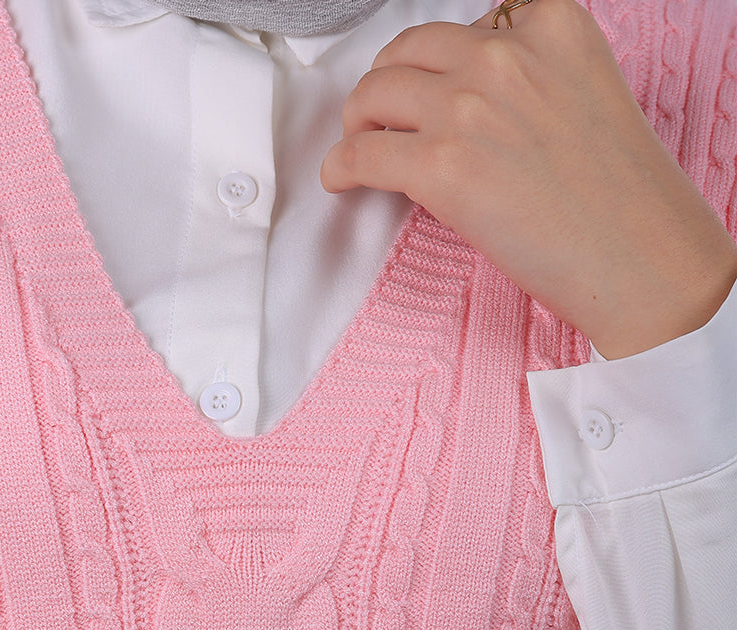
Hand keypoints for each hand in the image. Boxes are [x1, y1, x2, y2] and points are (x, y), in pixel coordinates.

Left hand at [320, 0, 736, 357]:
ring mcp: (467, 108)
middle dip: (389, 84)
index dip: (440, 61)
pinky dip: (341, 166)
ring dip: (358, 121)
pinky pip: (362, 155)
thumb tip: (468, 97)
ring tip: (360, 144)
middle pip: (409, 51)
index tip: (432, 84)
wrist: (640, 254)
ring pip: (375, 94)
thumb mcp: (587, 93)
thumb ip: (531, 78)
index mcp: (551, 24)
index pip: (469, 23)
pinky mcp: (440, 166)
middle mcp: (504, 55)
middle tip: (381, 115)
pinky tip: (342, 178)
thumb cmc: (622, 195)